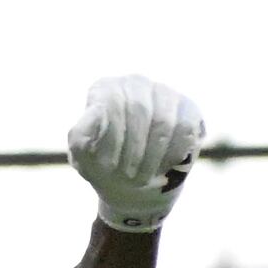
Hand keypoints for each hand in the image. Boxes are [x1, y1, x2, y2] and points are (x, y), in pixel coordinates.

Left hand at [66, 75, 208, 233]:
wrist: (134, 184)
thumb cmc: (105, 167)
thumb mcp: (84, 160)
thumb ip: (80, 140)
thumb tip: (89, 123)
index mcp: (105, 89)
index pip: (111, 103)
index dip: (112, 140)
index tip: (109, 168)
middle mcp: (135, 83)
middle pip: (139, 110)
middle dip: (134, 151)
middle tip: (128, 178)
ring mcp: (164, 93)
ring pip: (164, 120)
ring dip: (153, 155)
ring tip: (144, 178)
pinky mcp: (187, 108)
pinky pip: (185, 128)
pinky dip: (174, 153)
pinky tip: (164, 167)